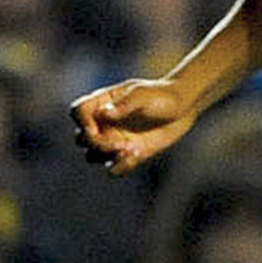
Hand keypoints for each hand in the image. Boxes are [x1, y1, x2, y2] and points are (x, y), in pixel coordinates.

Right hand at [72, 76, 197, 176]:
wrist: (183, 108)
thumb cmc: (162, 95)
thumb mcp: (144, 95)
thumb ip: (124, 104)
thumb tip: (104, 114)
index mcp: (102, 103)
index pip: (78, 111)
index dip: (82, 122)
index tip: (96, 128)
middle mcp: (103, 122)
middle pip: (82, 138)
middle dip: (97, 144)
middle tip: (120, 143)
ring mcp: (114, 139)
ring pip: (93, 155)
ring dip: (107, 156)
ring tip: (130, 150)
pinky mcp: (126, 154)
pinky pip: (113, 167)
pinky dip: (121, 166)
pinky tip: (137, 155)